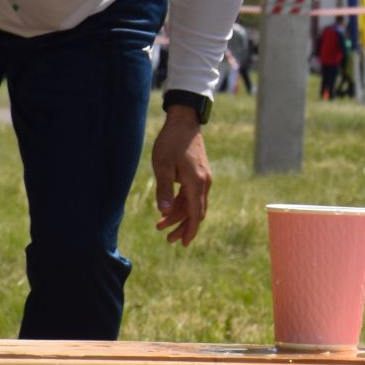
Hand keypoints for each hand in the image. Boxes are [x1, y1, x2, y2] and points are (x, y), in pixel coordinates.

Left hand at [151, 110, 211, 244]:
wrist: (184, 121)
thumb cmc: (171, 142)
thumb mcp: (162, 166)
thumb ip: (163, 190)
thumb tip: (164, 212)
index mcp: (197, 182)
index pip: (195, 213)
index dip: (189, 229)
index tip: (183, 243)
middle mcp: (204, 182)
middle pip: (196, 211)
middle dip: (183, 227)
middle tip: (168, 239)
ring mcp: (203, 177)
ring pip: (193, 203)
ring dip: (179, 215)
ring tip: (160, 225)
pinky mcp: (199, 173)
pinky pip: (192, 194)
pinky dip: (181, 204)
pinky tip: (168, 208)